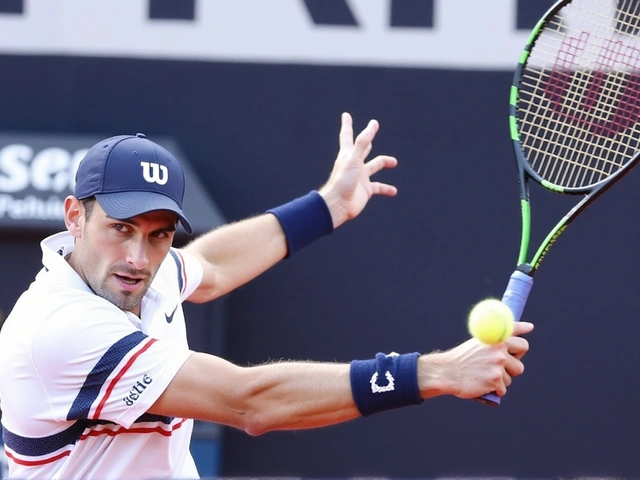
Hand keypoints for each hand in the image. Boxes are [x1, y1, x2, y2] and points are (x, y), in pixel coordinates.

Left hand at [319, 112, 397, 227]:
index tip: (346, 115)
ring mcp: (360, 177)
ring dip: (384, 163)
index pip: (348, 136)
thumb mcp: (353, 159)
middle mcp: (354, 164)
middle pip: (362, 148)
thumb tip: (372, 126)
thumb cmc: (342, 182)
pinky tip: (393, 191)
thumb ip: (362, 142)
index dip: (348, 124)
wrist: (338, 205)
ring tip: (393, 162)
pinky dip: (386, 188)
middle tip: (372, 130)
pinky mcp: (366, 190)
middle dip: (367, 140)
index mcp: (348, 155)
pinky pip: (379, 187)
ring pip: (374, 166)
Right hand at [418, 321, 533, 399]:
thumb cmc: (463, 358)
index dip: (521, 338)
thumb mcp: (479, 342)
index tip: (527, 331)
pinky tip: (482, 384)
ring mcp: (498, 365)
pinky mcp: (495, 380)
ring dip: (500, 380)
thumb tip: (526, 329)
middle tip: (498, 368)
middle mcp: (499, 350)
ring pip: (510, 378)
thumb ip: (498, 338)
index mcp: (495, 339)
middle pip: (520, 364)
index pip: (519, 339)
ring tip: (484, 375)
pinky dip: (494, 389)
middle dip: (512, 368)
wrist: (447, 372)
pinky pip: (503, 389)